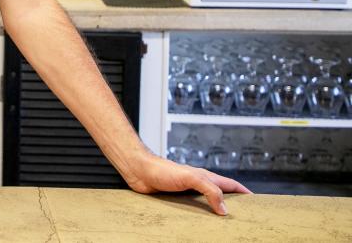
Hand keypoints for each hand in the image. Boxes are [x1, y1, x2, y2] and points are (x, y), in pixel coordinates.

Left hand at [121, 152, 251, 215]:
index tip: (258, 203)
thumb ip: (209, 190)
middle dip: (233, 206)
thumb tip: (224, 209)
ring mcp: (188, 192)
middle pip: (221, 196)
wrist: (139, 171)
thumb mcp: (191, 178)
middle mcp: (199, 184)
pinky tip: (199, 227)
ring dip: (215, 214)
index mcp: (206, 177)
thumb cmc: (162, 169)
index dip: (245, 193)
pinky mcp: (177, 200)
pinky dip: (199, 218)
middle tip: (243, 220)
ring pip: (207, 205)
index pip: (232, 185)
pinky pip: (192, 211)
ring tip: (224, 228)